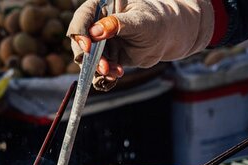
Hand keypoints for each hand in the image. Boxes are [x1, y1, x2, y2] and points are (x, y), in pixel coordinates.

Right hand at [67, 0, 213, 89]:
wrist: (167, 38)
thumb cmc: (155, 22)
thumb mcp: (139, 21)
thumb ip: (117, 25)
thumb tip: (95, 32)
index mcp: (101, 7)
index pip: (83, 17)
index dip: (81, 32)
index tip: (87, 46)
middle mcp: (97, 24)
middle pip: (80, 40)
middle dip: (89, 57)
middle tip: (103, 67)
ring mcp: (101, 42)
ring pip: (89, 58)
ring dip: (99, 68)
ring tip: (115, 72)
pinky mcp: (107, 57)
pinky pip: (99, 69)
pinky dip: (105, 75)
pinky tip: (116, 74)